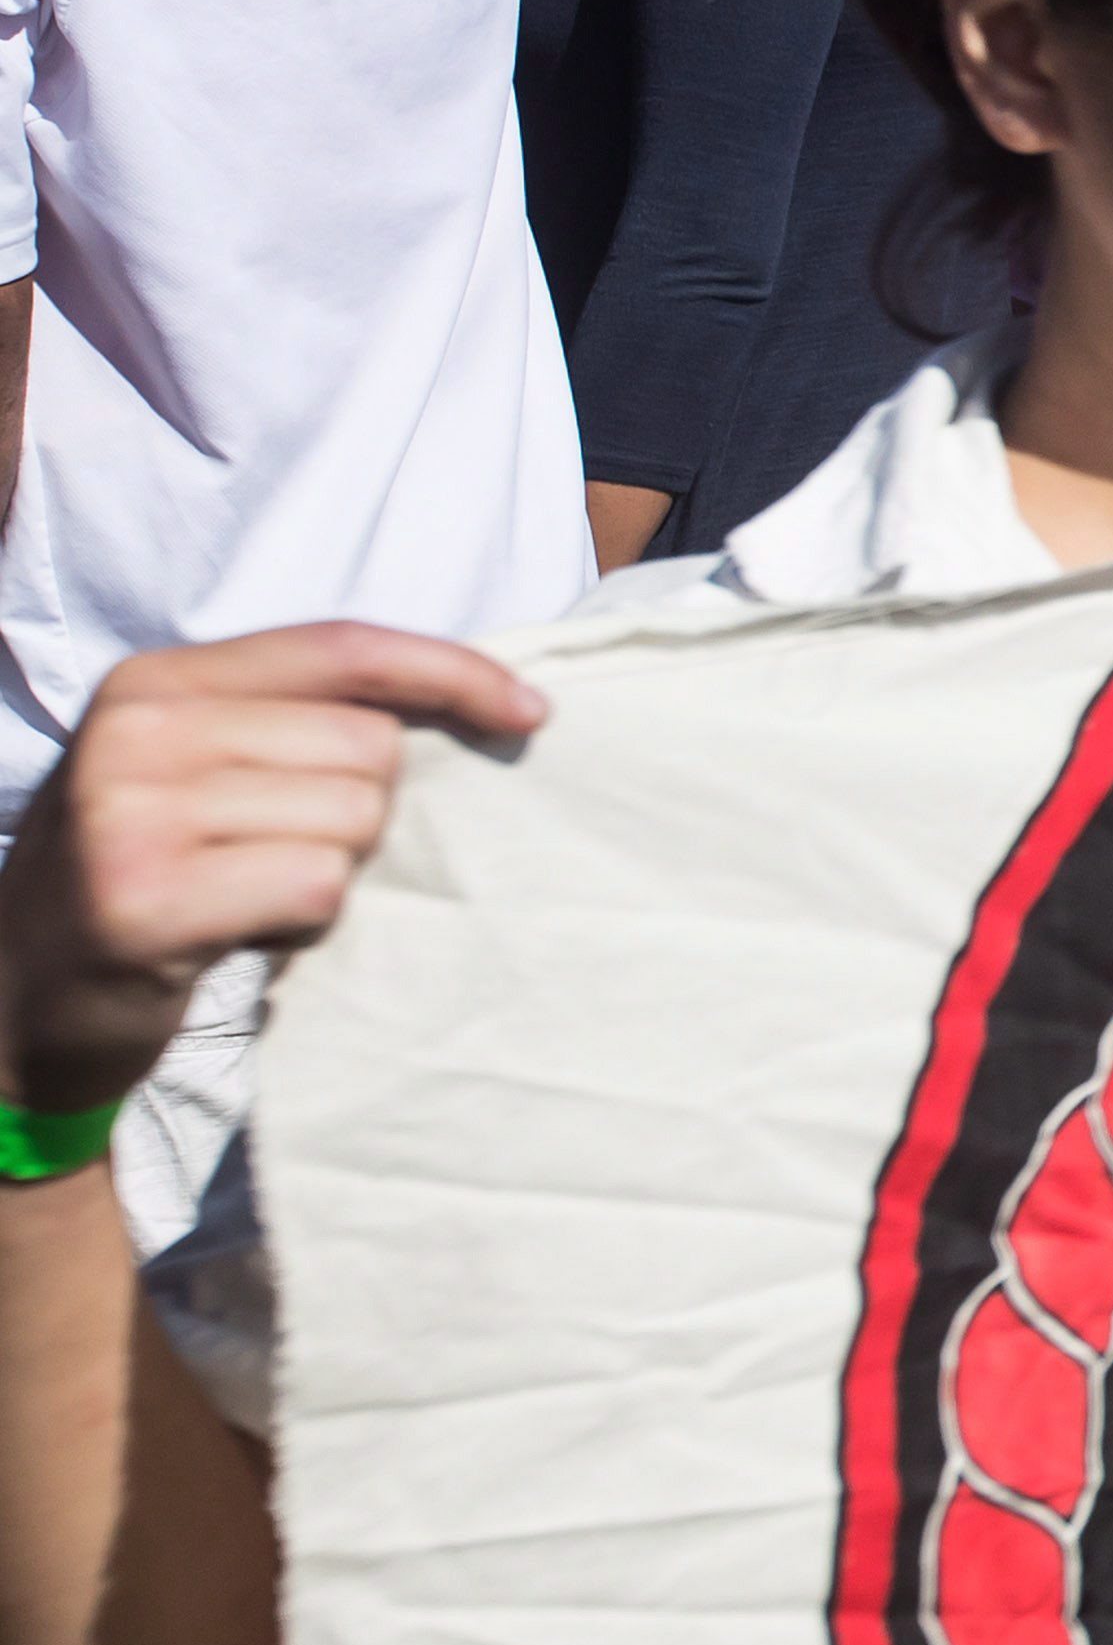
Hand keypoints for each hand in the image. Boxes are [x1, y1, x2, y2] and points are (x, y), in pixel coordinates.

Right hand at [0, 629, 547, 1123]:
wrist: (17, 999)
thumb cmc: (145, 876)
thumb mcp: (193, 768)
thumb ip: (296, 719)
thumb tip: (477, 694)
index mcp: (153, 681)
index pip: (343, 645)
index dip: (452, 672)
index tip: (529, 712)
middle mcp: (136, 732)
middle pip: (368, 744)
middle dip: (358, 811)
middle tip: (270, 856)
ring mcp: (131, 815)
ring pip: (353, 817)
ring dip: (329, 869)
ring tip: (246, 893)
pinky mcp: (146, 901)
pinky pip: (318, 885)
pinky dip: (307, 920)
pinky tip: (242, 932)